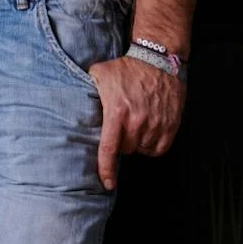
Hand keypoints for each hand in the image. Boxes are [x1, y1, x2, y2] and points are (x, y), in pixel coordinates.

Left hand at [88, 53, 185, 189]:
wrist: (158, 60)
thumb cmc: (126, 68)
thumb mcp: (98, 74)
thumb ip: (86, 91)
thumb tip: (70, 102)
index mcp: (116, 112)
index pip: (109, 148)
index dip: (106, 169)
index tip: (107, 183)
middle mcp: (137, 121)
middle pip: (126, 149)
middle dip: (121, 143)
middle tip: (120, 127)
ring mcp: (156, 124)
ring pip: (143, 150)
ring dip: (137, 144)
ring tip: (134, 126)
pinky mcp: (171, 124)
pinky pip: (160, 148)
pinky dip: (152, 146)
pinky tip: (147, 133)